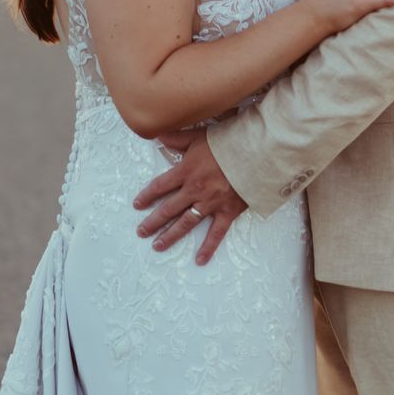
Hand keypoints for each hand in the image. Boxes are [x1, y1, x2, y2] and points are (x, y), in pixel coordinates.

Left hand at [134, 129, 248, 263]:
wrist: (256, 153)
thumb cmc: (228, 142)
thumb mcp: (199, 135)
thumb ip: (177, 138)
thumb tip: (158, 135)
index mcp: (186, 171)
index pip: (160, 186)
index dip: (147, 196)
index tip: (137, 205)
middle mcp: (194, 190)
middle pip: (169, 208)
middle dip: (153, 221)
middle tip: (141, 232)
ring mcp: (210, 203)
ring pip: (185, 223)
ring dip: (170, 235)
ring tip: (157, 246)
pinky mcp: (227, 212)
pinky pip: (216, 233)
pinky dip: (208, 247)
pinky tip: (199, 260)